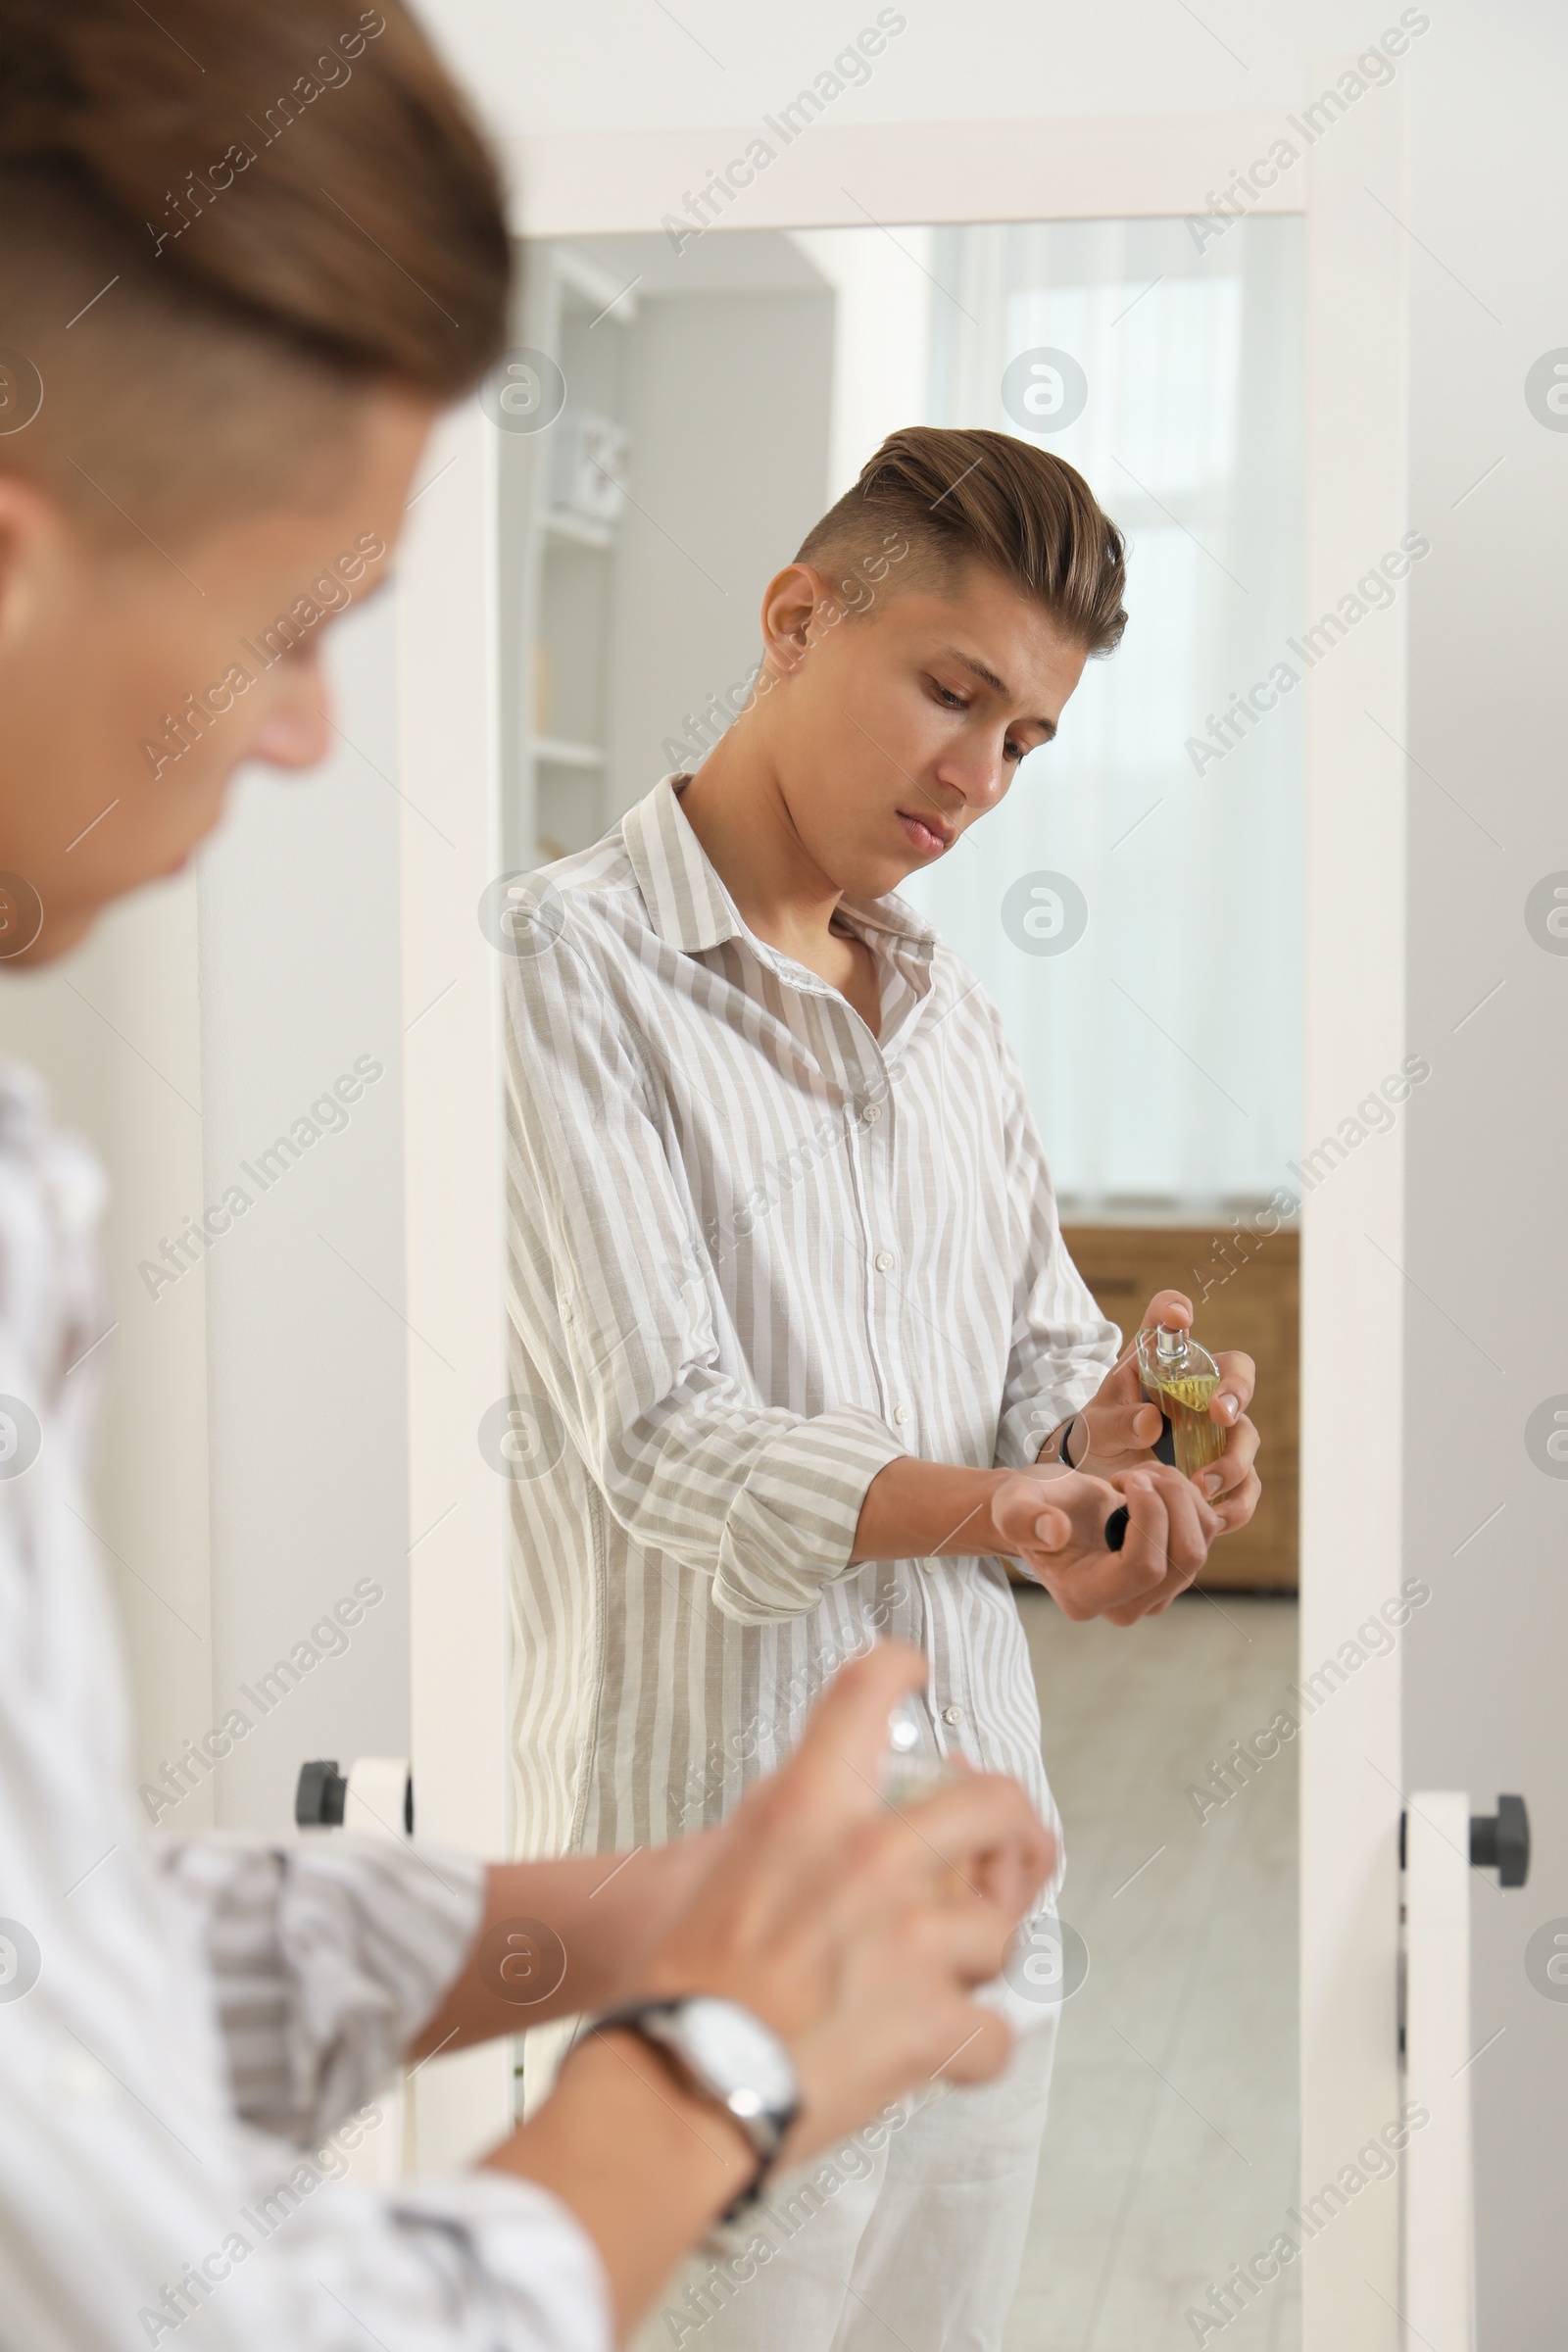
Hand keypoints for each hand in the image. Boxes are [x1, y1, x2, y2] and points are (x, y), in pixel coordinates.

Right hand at [633, 1641, 1054, 2159]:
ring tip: (933, 1980)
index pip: (865, 1689)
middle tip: (1003, 1845)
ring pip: (999, 1931)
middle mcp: (873, 1859)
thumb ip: (789, 1816)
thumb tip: (819, 1788)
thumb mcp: (723, 1863)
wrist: (680, 2087)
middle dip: (1010, 1825)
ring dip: (972, 1959)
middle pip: (996, 1802)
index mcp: (808, 1809)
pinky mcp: (933, 2026)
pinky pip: (992, 2034)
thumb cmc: (682, 1987)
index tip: (910, 1668)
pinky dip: (967, 2050)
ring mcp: (914, 1943)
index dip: (896, 1667)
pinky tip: (935, 2051)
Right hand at [987, 1458, 1224, 1623]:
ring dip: (1180, 1494)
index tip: (1127, 1478)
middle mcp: (1125, 1607)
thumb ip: (1023, 1519)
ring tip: (1142, 1473)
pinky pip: (1206, 1534)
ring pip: (1200, 1545)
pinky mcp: (1173, 1573)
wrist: (1045, 1509)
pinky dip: (1188, 1497)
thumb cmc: (1027, 1505)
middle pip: (1184, 1559)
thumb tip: (1055, 1531)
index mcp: (1085, 1597)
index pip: (1144, 1569)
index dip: (1149, 1516)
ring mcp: (1154, 1594)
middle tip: (1138, 1471)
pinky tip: (1153, 1484)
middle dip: (1171, 1501)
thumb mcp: (1014, 1504)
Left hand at [1053, 1288, 1260, 1540]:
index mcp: (1160, 1361)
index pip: (1170, 1317)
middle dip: (1236, 1390)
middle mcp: (1199, 1388)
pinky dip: (1236, 1502)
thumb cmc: (1100, 1435)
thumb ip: (1117, 1420)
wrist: (1101, 1478)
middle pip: (1237, 1373)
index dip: (1175, 1310)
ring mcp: (1217, 1430)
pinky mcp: (1224, 1470)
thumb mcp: (1097, 1424)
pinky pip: (1246, 1485)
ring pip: (1246, 1435)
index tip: (1177, 1315)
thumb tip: (1150, 1422)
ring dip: (1233, 1460)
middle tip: (1221, 1413)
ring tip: (1202, 1484)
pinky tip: (1216, 1516)